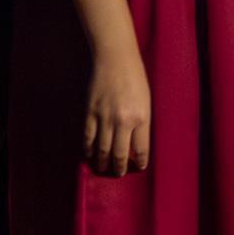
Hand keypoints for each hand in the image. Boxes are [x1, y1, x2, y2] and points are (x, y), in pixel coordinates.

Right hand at [82, 44, 150, 175]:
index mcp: (142, 117)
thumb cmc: (136, 78)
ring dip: (102, 163)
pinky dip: (88, 150)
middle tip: (118, 174)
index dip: (140, 162)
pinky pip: (87, 138)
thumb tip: (136, 143)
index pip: (141, 149)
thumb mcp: (146, 101)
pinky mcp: (89, 114)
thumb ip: (141, 122)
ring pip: (102, 150)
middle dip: (119, 168)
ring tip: (104, 169)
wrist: (116, 60)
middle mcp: (123, 121)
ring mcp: (104, 118)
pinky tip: (90, 156)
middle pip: (119, 155)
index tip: (139, 167)